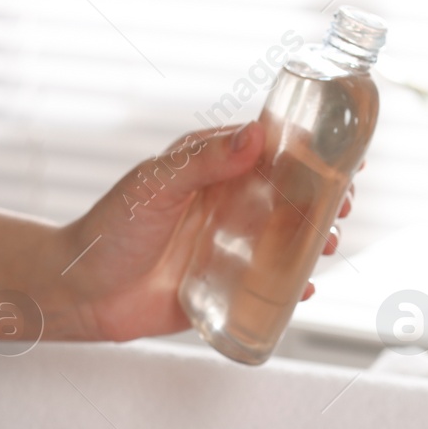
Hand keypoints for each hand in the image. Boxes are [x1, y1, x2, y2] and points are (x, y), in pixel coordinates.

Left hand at [58, 124, 351, 341]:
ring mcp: (225, 248)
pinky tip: (305, 290)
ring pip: (282, 242)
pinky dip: (289, 288)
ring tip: (326, 246)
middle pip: (287, 198)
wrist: (80, 293)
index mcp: (210, 171)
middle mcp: (223, 206)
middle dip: (321, 201)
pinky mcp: (220, 289)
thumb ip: (204, 161)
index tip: (347, 154)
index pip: (270, 152)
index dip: (310, 152)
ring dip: (311, 243)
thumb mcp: (156, 186)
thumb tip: (257, 135)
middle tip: (344, 207)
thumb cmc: (110, 230)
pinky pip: (264, 288)